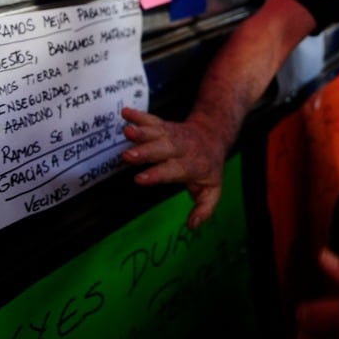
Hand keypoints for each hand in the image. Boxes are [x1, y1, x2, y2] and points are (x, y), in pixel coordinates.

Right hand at [120, 106, 229, 228]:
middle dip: (147, 152)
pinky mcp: (164, 126)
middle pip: (165, 149)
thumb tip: (192, 225)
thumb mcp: (212, 189)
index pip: (175, 170)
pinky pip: (152, 119)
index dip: (158, 174)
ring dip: (142, 131)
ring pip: (158, 132)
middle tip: (128, 156)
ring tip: (127, 131)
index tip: (139, 179)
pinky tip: (125, 113)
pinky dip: (138, 116)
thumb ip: (204, 208)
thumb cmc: (208, 167)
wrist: (213, 134)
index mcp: (193, 165)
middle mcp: (182, 148)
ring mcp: (173, 135)